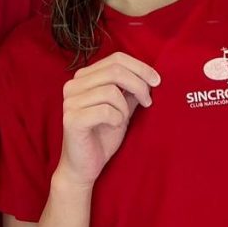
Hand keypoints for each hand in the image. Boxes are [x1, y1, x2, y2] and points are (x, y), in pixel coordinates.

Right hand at [58, 52, 159, 188]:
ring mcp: (70, 101)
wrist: (83, 168)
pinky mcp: (72, 119)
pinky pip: (106, 110)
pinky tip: (113, 126)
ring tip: (122, 120)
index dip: (140, 67)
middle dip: (139, 85)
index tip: (157, 81)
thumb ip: (130, 91)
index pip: (116, 58)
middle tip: (148, 102)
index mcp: (84, 78)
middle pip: (115, 70)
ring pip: (111, 90)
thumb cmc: (101, 138)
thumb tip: (150, 77)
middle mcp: (73, 85)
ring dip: (124, 107)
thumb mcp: (121, 110)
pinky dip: (117, 119)